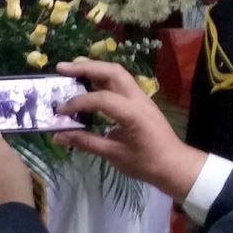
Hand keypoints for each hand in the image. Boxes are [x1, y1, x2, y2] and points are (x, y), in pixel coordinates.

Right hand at [51, 61, 207, 200]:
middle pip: (112, 72)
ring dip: (93, 68)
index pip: (101, 99)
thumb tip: (58, 136)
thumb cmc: (147, 163)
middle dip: (86, 67)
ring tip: (71, 70)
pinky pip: (119, 82)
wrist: (174, 165)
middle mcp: (138, 99)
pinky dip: (101, 78)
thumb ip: (86, 142)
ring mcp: (141, 97)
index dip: (77, 102)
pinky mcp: (139, 100)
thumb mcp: (114, 155)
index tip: (59, 111)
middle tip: (61, 68)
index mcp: (133, 114)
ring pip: (117, 73)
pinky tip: (87, 83)